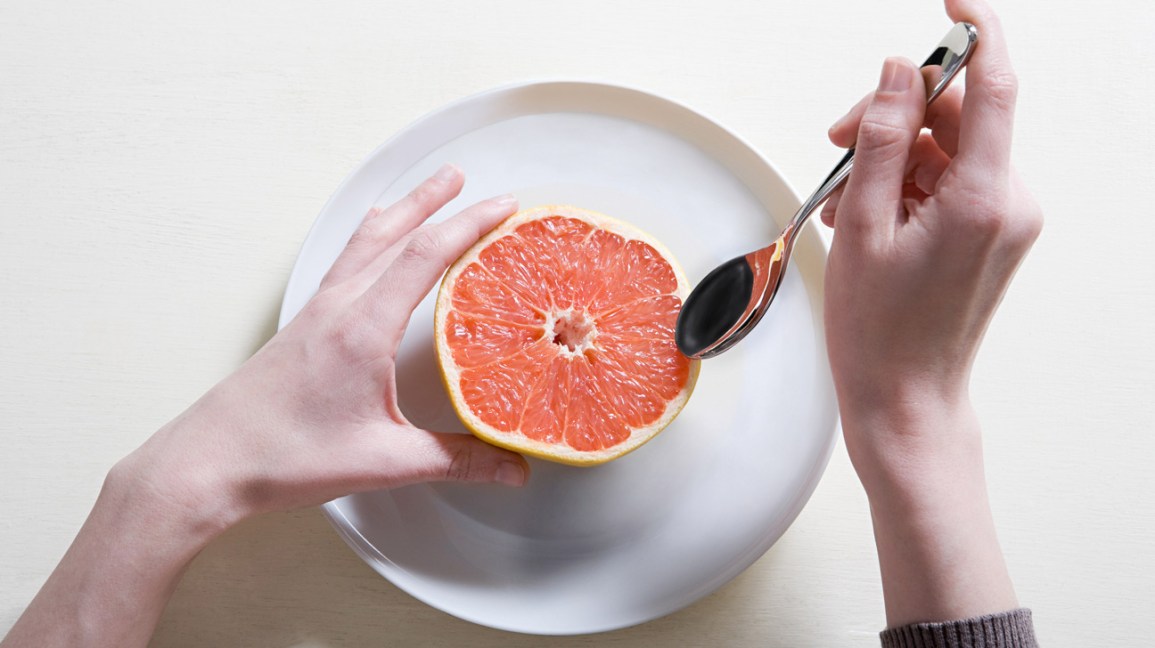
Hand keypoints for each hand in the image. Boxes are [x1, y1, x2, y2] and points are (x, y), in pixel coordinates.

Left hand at [119, 164, 528, 528]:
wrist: (212, 459)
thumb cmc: (285, 455)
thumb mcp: (385, 461)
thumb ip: (456, 461)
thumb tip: (511, 468)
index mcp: (363, 328)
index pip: (425, 256)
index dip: (469, 225)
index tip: (502, 207)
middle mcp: (339, 307)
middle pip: (395, 234)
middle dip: (436, 202)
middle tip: (464, 177)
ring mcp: (318, 310)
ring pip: (366, 242)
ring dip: (403, 211)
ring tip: (427, 190)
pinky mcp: (305, 323)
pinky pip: (346, 261)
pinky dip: (369, 237)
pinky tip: (370, 238)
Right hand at [819, 0, 1040, 627]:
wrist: (906, 402)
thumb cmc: (880, 332)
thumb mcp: (863, 227)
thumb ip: (882, 140)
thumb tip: (899, 72)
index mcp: (984, 198)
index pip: (994, 85)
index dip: (973, 33)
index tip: (949, 1)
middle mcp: (1009, 203)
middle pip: (957, 117)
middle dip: (894, 117)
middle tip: (836, 142)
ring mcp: (1004, 221)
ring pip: (947, 151)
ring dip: (891, 159)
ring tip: (845, 204)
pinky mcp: (992, 236)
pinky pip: (949, 184)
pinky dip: (906, 187)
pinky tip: (866, 217)